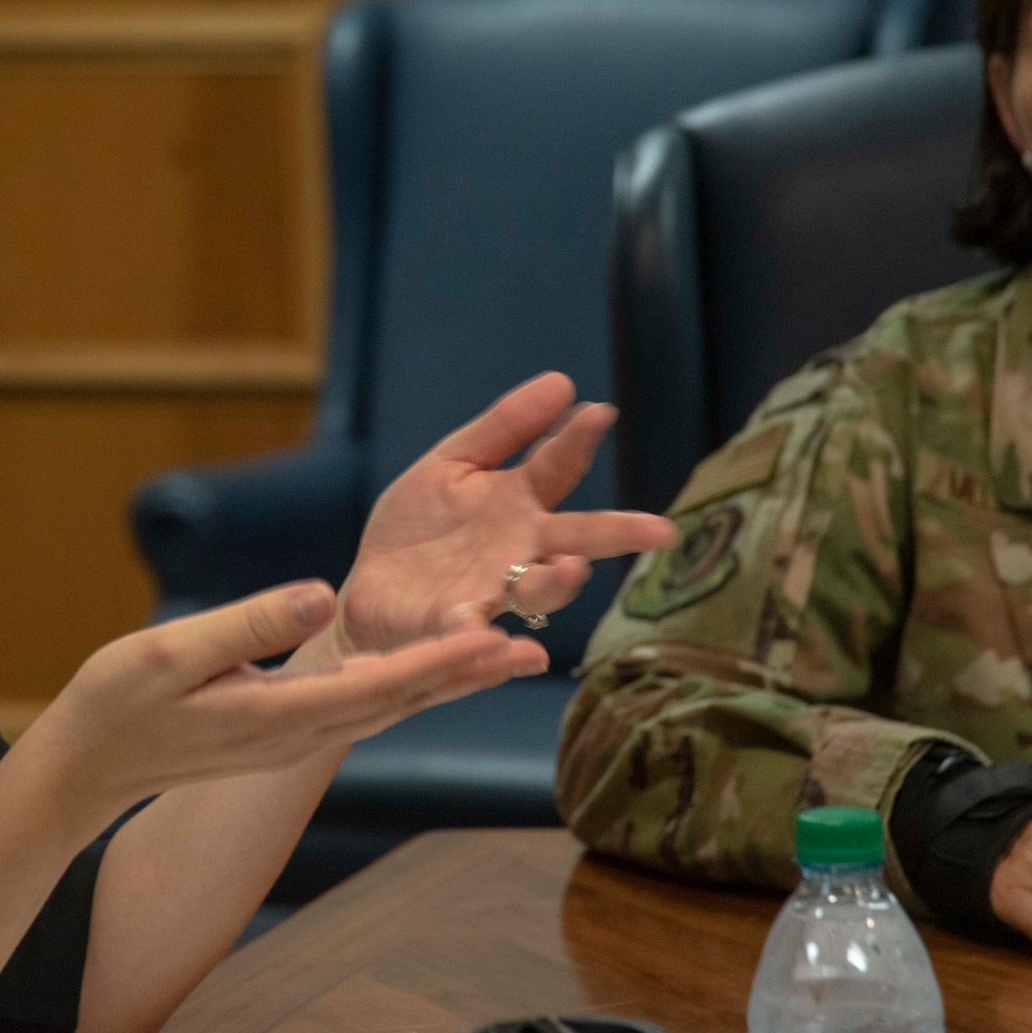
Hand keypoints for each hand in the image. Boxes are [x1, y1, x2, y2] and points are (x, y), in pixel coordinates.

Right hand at [28, 580, 536, 832]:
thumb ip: (248, 623)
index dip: (441, 661)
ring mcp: (296, 735)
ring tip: (505, 654)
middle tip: (533, 650)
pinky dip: (410, 682)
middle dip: (468, 675)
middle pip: (403, 700)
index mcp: (279, 712)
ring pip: (391, 705)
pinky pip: (366, 705)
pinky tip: (435, 665)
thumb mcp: (172, 652)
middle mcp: (301, 731)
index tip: (493, 637)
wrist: (86, 766)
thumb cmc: (119, 702)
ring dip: (449, 680)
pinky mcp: (287, 728)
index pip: (380, 685)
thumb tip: (319, 594)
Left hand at [337, 372, 677, 658]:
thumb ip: (504, 427)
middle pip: (576, 538)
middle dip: (618, 534)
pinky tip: (513, 649)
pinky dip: (502, 651)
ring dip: (559, 582)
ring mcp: (492, 590)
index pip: (558, 465)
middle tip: (661, 531)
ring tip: (571, 570)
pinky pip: (481, 638)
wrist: (370, 590)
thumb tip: (563, 382)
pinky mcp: (455, 627)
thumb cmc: (420, 529)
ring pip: (539, 589)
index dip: (577, 440)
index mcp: (518, 502)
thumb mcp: (453, 464)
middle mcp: (519, 550)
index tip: (598, 413)